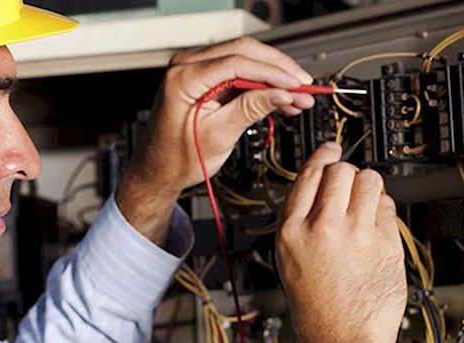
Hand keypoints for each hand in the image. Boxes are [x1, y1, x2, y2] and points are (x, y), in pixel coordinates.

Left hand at [116, 37, 313, 246]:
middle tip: (304, 86)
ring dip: (274, 76)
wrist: (159, 170)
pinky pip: (239, 72)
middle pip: (244, 52)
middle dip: (278, 69)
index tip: (297, 83)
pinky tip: (282, 97)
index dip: (273, 72)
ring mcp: (195, 69)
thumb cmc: (177, 158)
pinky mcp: (204, 79)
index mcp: (183, 78)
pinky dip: (261, 84)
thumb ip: (252, 109)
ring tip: (298, 97)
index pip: (237, 62)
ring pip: (245, 59)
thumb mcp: (219, 135)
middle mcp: (186, 66)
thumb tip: (283, 93)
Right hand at [276, 142, 406, 342]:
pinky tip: (376, 230)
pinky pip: (388, 207)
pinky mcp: (386, 243)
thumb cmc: (317, 309)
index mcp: (291, 232)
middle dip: (347, 173)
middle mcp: (322, 228)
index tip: (330, 149)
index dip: (322, 156)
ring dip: (368, 187)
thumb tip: (322, 186)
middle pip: (341, 170)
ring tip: (364, 207)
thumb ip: (302, 222)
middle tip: (349, 186)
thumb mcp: (290, 261)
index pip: (308, 175)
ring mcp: (356, 234)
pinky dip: (384, 211)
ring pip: (369, 180)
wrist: (343, 341)